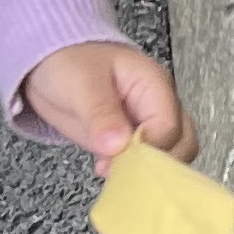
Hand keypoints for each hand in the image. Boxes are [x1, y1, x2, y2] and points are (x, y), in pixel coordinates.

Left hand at [23, 39, 192, 161]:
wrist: (50, 63)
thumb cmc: (69, 62)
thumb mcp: (81, 83)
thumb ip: (101, 114)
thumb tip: (117, 145)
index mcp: (154, 84)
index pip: (169, 126)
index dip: (148, 149)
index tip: (117, 160)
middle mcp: (159, 105)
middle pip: (182, 143)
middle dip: (155, 164)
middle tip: (117, 170)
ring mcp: (148, 123)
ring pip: (170, 155)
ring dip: (145, 171)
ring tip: (110, 169)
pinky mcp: (133, 139)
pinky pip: (146, 161)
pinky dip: (133, 171)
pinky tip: (107, 170)